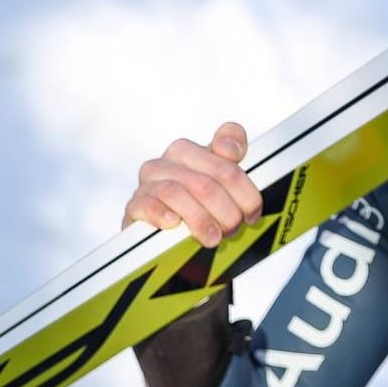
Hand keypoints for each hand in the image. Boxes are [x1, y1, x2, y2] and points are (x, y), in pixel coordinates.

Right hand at [122, 121, 264, 247]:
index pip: (226, 152)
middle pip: (205, 182)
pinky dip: (162, 214)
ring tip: (213, 237)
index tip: (252, 211)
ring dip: (200, 219)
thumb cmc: (196, 205)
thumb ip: (232, 157)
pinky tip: (174, 224)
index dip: (244, 186)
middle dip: (226, 211)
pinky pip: (146, 205)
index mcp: (191, 150)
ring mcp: (149, 183)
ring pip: (176, 192)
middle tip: (234, 229)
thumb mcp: (220, 184)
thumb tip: (231, 149)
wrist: (163, 235)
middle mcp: (168, 162)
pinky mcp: (135, 206)